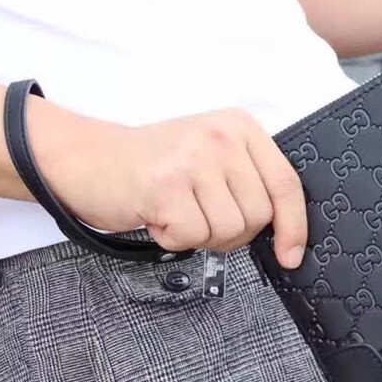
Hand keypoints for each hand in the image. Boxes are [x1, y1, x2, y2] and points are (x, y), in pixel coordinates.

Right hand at [36, 108, 306, 266]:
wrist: (86, 157)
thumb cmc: (153, 164)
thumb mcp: (211, 155)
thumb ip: (248, 181)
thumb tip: (286, 232)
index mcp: (240, 127)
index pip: (285, 183)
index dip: (294, 225)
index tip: (292, 253)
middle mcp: (221, 137)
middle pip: (259, 215)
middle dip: (232, 232)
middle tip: (199, 216)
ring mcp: (193, 160)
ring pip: (229, 230)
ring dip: (201, 236)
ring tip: (177, 211)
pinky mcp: (166, 186)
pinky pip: (193, 237)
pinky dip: (174, 239)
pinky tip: (158, 216)